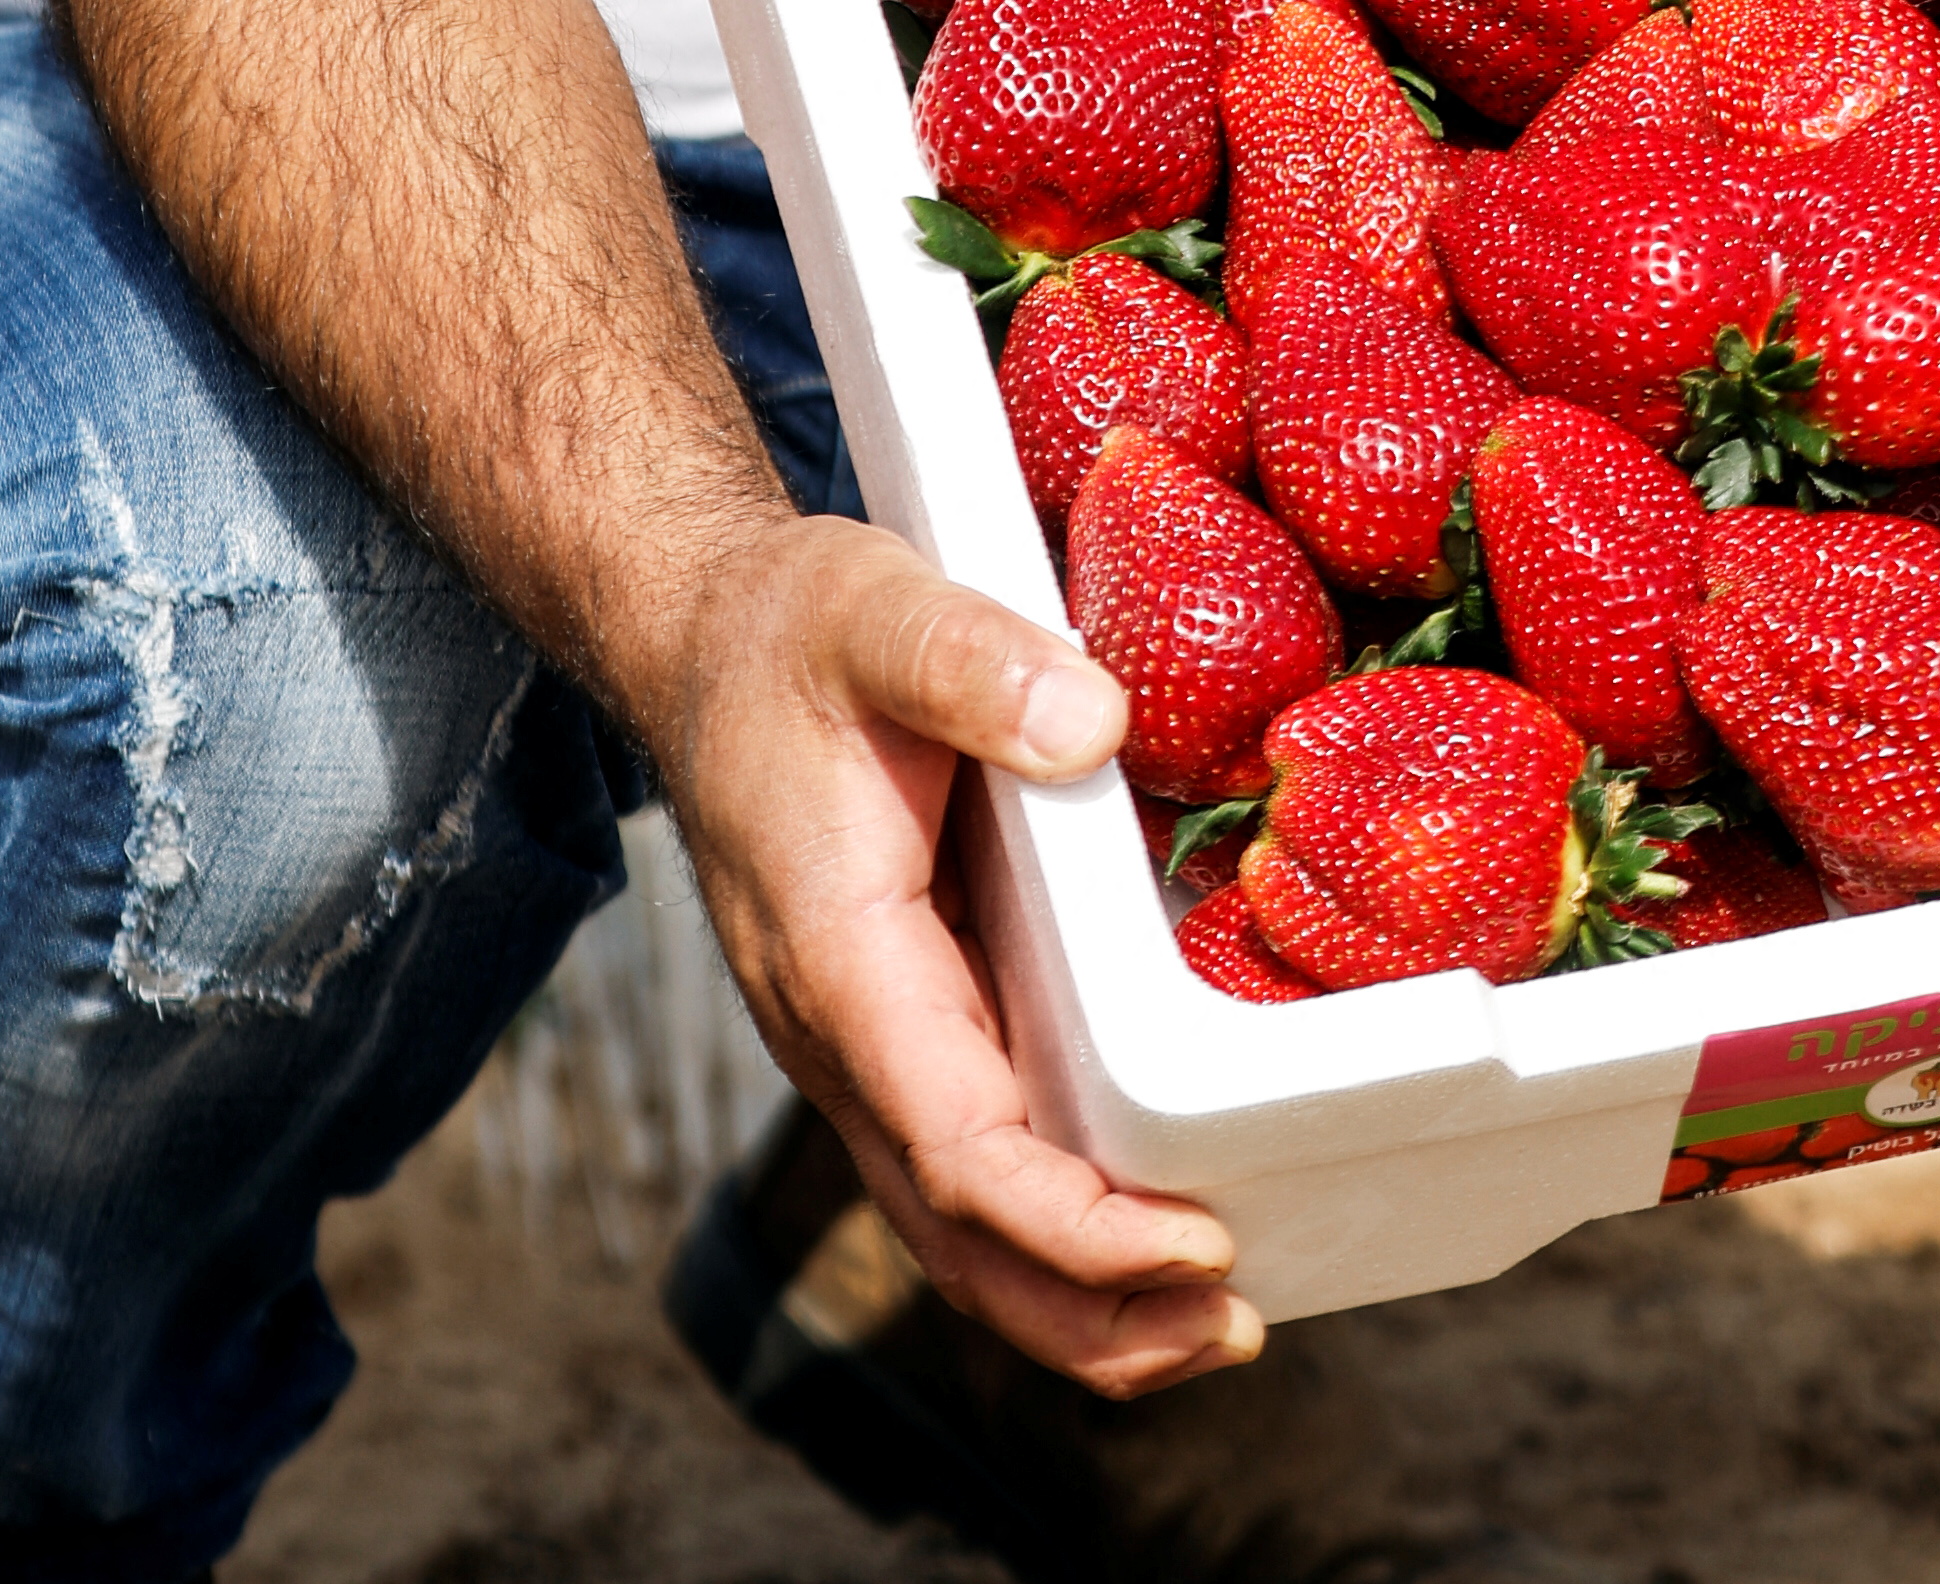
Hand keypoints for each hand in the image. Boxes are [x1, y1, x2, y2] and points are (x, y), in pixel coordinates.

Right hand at [651, 514, 1254, 1395]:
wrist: (701, 636)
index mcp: (840, 959)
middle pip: (959, 1240)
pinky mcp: (900, 1027)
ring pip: (961, 1231)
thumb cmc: (789, 626)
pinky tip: (1148, 1225)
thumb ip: (975, 659)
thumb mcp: (878, 608)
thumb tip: (1095, 723)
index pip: (957, 1150)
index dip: (1074, 1224)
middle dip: (1093, 1314)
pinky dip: (1057, 1228)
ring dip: (1080, 1303)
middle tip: (1238, 1330)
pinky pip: (974, 1168)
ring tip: (1218, 1325)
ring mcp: (866, 1048)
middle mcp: (841, 1038)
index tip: (1195, 1243)